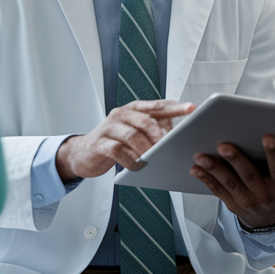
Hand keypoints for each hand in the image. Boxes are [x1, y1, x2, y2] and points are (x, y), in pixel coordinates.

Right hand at [56, 100, 194, 179]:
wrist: (82, 154)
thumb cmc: (115, 143)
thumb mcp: (134, 132)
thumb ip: (152, 129)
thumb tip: (178, 136)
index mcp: (133, 109)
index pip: (157, 106)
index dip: (175, 107)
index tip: (192, 108)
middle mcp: (121, 114)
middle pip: (146, 121)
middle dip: (160, 135)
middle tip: (171, 147)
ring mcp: (109, 128)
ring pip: (133, 135)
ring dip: (147, 149)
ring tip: (155, 159)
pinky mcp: (100, 144)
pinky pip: (118, 151)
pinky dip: (130, 160)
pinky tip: (137, 167)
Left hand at [191, 134, 274, 229]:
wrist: (268, 224)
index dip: (274, 153)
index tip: (268, 136)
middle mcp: (263, 195)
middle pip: (248, 175)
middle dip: (235, 160)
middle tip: (223, 144)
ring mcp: (245, 201)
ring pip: (228, 183)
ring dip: (214, 169)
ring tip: (200, 155)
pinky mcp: (231, 204)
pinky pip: (217, 190)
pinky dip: (205, 179)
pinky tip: (195, 168)